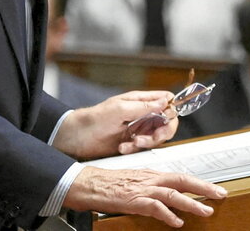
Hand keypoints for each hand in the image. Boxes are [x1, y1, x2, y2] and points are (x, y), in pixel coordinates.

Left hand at [53, 91, 177, 159]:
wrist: (78, 137)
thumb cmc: (95, 118)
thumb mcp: (121, 109)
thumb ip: (144, 106)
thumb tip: (165, 100)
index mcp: (140, 100)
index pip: (166, 100)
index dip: (171, 109)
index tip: (168, 119)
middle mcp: (141, 113)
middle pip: (166, 121)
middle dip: (162, 132)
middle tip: (152, 138)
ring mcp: (137, 128)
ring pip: (156, 137)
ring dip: (146, 142)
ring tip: (131, 143)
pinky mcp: (131, 142)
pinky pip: (143, 148)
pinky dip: (134, 149)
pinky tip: (122, 147)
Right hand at [64, 166, 227, 227]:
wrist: (87, 182)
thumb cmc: (107, 184)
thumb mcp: (133, 183)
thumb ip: (151, 189)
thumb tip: (167, 199)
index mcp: (151, 174)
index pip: (180, 176)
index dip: (198, 182)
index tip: (214, 189)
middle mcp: (149, 178)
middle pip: (181, 180)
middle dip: (203, 187)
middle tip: (221, 194)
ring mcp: (141, 188)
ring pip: (172, 192)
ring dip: (191, 202)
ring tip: (206, 211)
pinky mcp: (132, 199)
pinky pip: (154, 206)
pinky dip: (167, 213)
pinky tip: (177, 221)